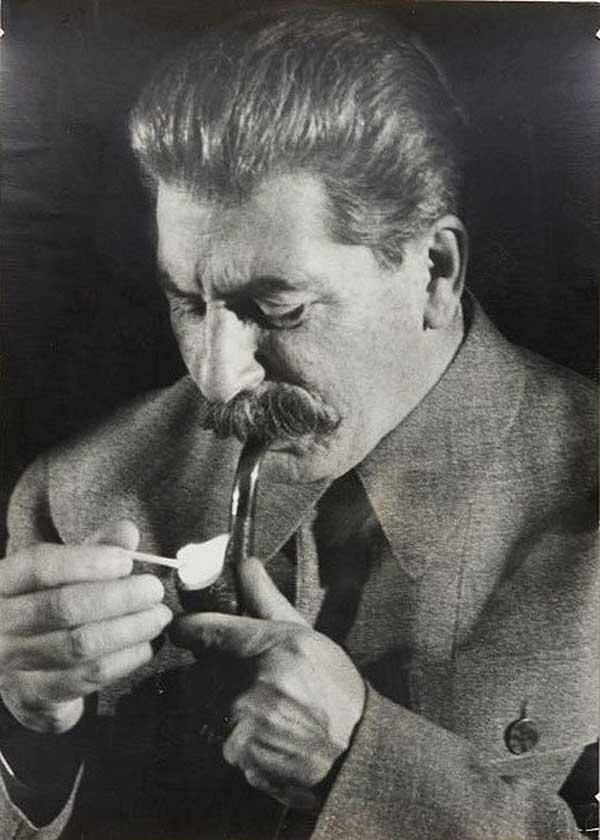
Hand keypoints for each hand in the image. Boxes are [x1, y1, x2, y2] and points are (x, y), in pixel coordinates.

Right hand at [0, 521, 170, 733]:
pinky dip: (126, 658)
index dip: (87, 561)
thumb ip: (95, 548)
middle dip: (120, 597)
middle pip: (64, 607)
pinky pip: (89, 677)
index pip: (39, 566)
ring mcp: (12, 665)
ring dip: (131, 629)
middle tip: (154, 590)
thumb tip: (128, 533)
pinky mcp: (34, 697)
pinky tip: (147, 644)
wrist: (18, 668)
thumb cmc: (46, 605)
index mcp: (3, 583)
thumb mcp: (63, 570)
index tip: (127, 561)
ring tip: (159, 616)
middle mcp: (0, 624)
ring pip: (81, 644)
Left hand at [171, 556, 365, 809]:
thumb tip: (245, 564)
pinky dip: (226, 732)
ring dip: (217, 703)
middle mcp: (250, 684)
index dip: (190, 628)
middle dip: (213, 672)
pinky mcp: (235, 757)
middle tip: (242, 677)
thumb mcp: (306, 637)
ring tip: (255, 706)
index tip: (190, 631)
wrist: (354, 750)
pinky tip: (258, 731)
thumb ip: (267, 601)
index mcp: (269, 646)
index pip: (202, 630)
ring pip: (202, 704)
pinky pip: (212, 735)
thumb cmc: (333, 688)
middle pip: (198, 671)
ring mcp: (241, 725)